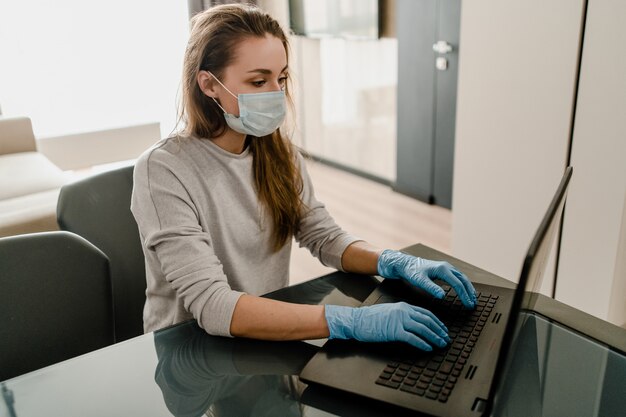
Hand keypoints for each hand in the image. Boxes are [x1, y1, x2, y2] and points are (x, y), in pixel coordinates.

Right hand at [325, 303, 449, 350]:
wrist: (357, 320)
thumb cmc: (371, 318)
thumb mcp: (390, 311)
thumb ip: (403, 315)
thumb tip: (415, 323)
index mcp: (404, 306)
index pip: (426, 313)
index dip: (437, 322)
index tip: (443, 329)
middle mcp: (404, 311)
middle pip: (427, 321)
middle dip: (439, 331)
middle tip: (446, 338)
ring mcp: (399, 321)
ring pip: (423, 329)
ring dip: (434, 337)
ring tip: (441, 344)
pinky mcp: (394, 331)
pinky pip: (413, 338)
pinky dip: (423, 343)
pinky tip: (428, 348)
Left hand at [377, 249, 476, 307]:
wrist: (405, 263)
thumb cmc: (411, 272)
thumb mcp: (420, 281)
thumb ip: (431, 288)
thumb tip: (443, 296)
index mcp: (442, 269)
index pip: (458, 284)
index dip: (464, 295)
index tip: (468, 304)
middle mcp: (447, 267)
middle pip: (463, 280)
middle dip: (470, 292)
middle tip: (473, 303)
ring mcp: (446, 267)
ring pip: (462, 277)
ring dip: (468, 288)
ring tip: (472, 298)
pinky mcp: (444, 269)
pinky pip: (458, 276)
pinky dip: (463, 284)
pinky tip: (464, 290)